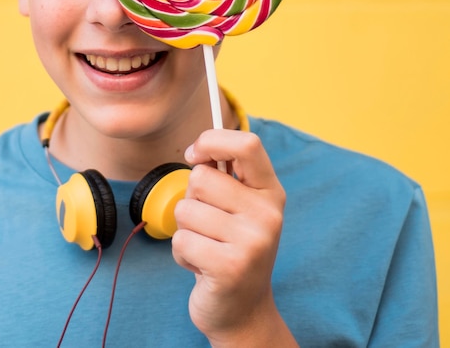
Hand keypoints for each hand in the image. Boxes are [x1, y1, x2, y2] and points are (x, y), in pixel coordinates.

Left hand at [172, 129, 296, 346]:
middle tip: (209, 226)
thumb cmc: (231, 248)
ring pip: (185, 210)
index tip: (194, 155)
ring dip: (185, 230)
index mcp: (270, 192)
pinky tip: (202, 266)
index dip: (212, 141)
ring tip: (207, 247)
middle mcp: (267, 214)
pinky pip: (180, 240)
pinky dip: (182, 254)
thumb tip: (196, 151)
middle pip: (201, 178)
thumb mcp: (238, 207)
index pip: (247, 144)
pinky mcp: (230, 267)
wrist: (243, 310)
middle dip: (191, 200)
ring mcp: (252, 241)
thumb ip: (223, 176)